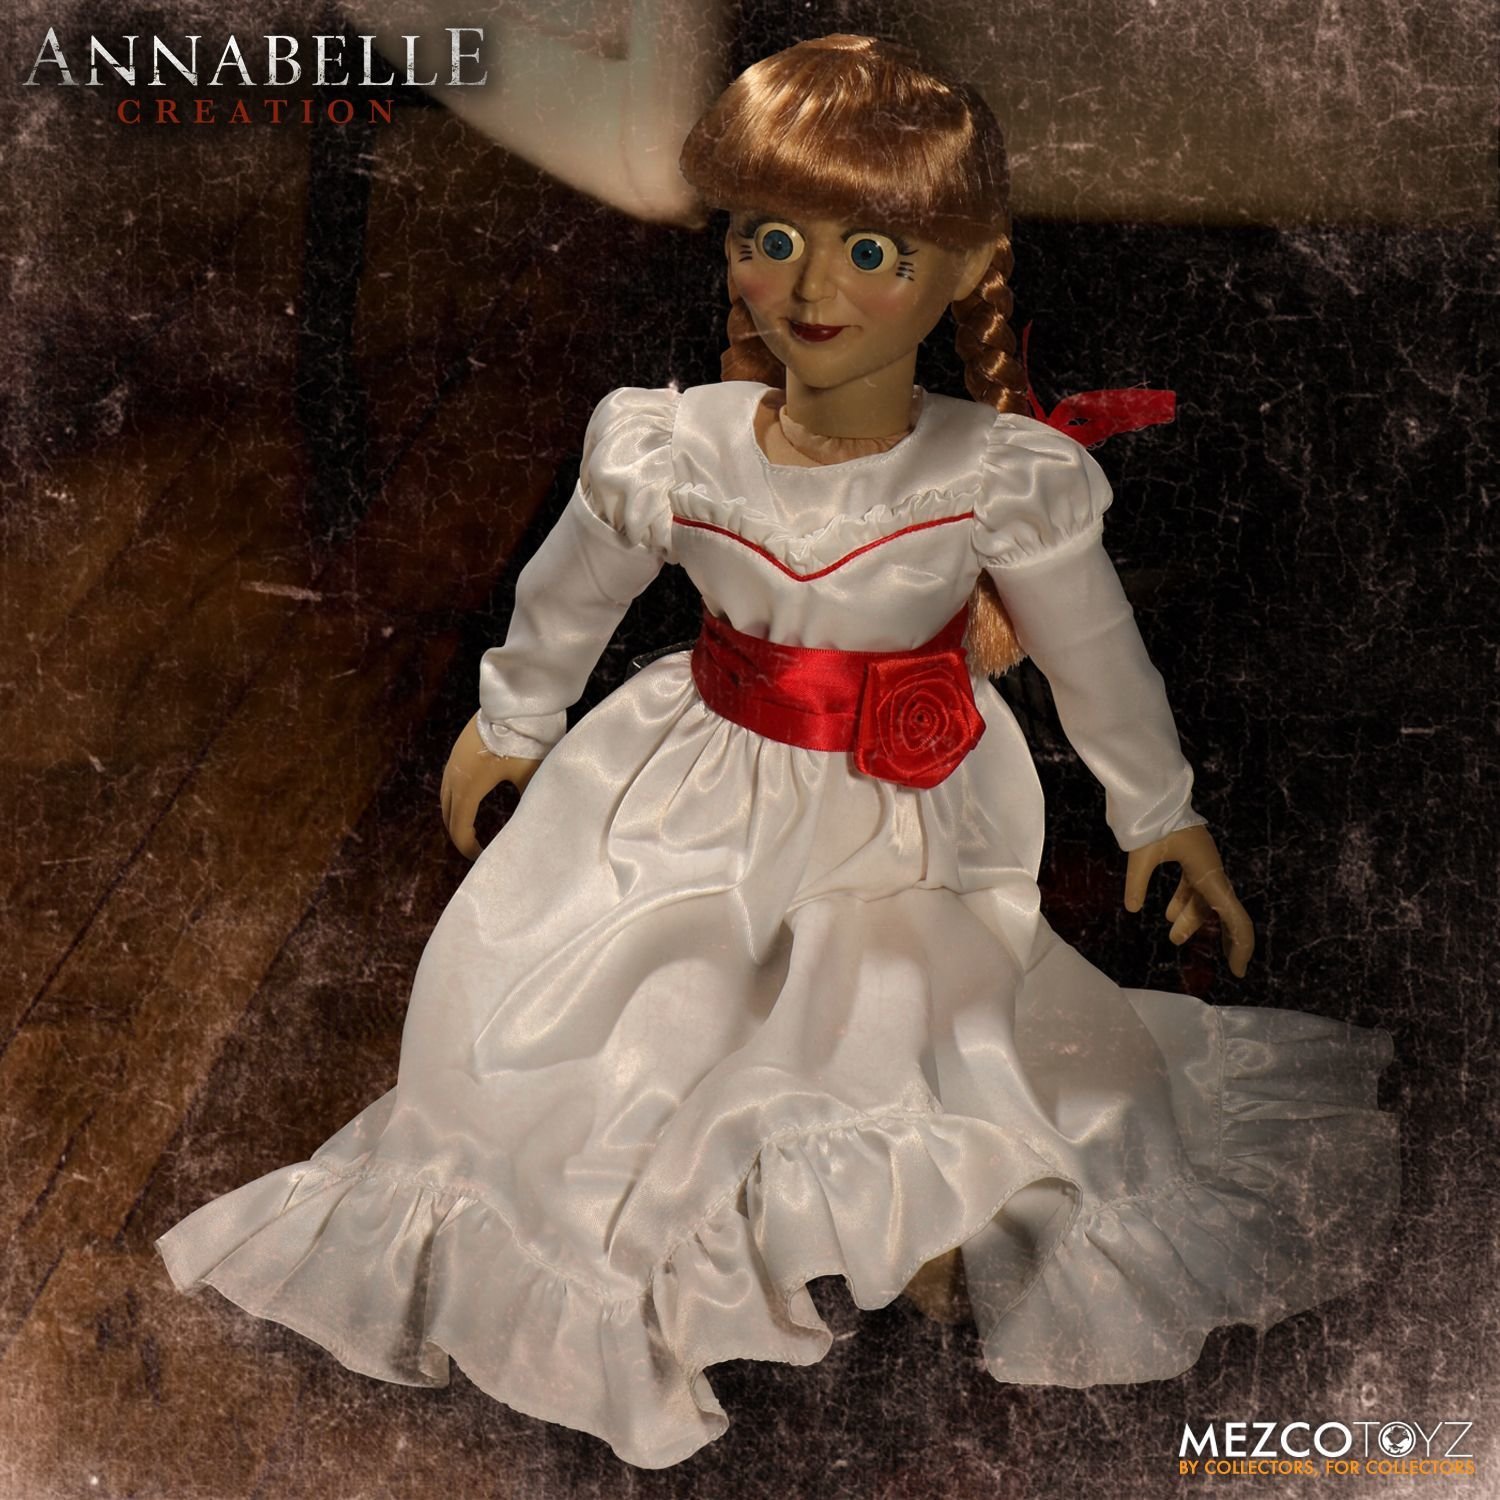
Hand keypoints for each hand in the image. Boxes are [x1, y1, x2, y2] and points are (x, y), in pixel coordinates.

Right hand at [439, 713, 542, 858]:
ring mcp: (453, 762)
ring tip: (470, 830)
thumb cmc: (524, 739)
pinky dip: (455, 799)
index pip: (460, 828)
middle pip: (448, 816)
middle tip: (476, 850)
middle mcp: (454, 776)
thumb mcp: (530, 775)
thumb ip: (527, 802)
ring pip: (445, 799)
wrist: (512, 701)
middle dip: (459, 836)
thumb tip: (530, 824)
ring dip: (455, 817)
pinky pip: (448, 783)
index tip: (482, 858)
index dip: (468, 848)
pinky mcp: (457, 751)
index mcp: (469, 787)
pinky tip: (469, 801)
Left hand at [1123, 824, 1254, 977]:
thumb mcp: (1141, 855)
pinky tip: (1166, 914)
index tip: (1238, 971)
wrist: (1155, 792)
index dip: (1241, 945)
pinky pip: (1193, 886)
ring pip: (1203, 899)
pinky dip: (1182, 901)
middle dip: (1222, 938)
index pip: (1234, 916)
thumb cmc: (1152, 821)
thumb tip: (1131, 909)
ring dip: (1190, 918)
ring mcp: (1203, 864)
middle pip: (1222, 911)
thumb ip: (1136, 883)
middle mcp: (1212, 870)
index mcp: (1209, 873)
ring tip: (1173, 937)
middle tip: (1226, 967)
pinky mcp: (1192, 858)